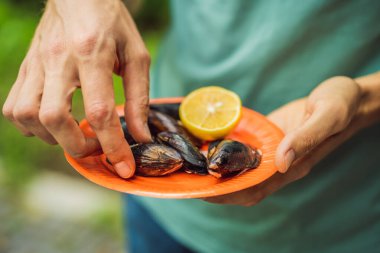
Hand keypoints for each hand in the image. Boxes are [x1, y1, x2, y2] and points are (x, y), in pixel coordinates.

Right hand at [2, 0, 150, 177]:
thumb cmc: (113, 23)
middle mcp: (58, 60)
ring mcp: (36, 64)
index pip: (99, 111)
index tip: (124, 167)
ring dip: (52, 137)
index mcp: (92, 54)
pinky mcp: (26, 68)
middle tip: (96, 145)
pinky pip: (13, 107)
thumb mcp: (137, 57)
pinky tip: (54, 122)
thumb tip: (140, 137)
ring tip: (76, 133)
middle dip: (77, 146)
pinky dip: (31, 126)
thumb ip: (139, 99)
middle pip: (54, 118)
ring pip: (27, 116)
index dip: (113, 146)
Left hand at [204, 76, 364, 205]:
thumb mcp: (327, 115)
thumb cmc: (341, 104)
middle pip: (242, 185)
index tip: (200, 191)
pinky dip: (226, 152)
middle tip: (187, 178)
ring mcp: (273, 152)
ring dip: (217, 171)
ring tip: (190, 165)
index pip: (254, 188)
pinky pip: (245, 151)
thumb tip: (281, 162)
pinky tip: (208, 144)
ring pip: (241, 170)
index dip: (227, 193)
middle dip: (214, 187)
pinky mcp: (270, 139)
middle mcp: (279, 164)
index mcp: (292, 165)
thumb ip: (306, 137)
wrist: (347, 97)